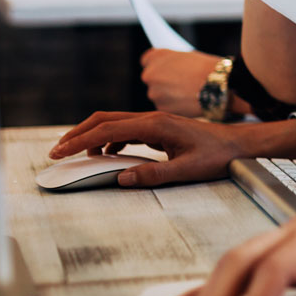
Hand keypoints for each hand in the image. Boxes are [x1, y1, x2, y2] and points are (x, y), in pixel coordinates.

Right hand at [48, 110, 279, 186]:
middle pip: (104, 119)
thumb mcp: (187, 170)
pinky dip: (109, 138)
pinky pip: (126, 128)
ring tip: (74, 154)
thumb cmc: (217, 156)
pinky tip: (106, 154)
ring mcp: (155, 121)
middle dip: (77, 134)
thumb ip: (154, 174)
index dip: (79, 141)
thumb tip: (121, 178)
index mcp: (155, 125)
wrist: (238, 144)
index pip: (107, 129)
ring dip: (91, 135)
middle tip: (56, 152)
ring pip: (113, 122)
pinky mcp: (159, 127)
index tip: (59, 152)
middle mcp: (152, 118)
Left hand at [140, 48, 219, 116]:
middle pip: (152, 79)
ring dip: (169, 95)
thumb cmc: (207, 68)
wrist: (218, 86)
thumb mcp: (189, 56)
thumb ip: (174, 62)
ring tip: (188, 94)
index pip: (147, 60)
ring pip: (159, 95)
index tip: (165, 69)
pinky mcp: (162, 108)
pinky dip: (175, 106)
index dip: (158, 65)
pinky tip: (188, 103)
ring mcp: (154, 93)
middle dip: (164, 82)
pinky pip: (166, 107)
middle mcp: (150, 74)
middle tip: (181, 84)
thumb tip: (171, 69)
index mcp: (157, 57)